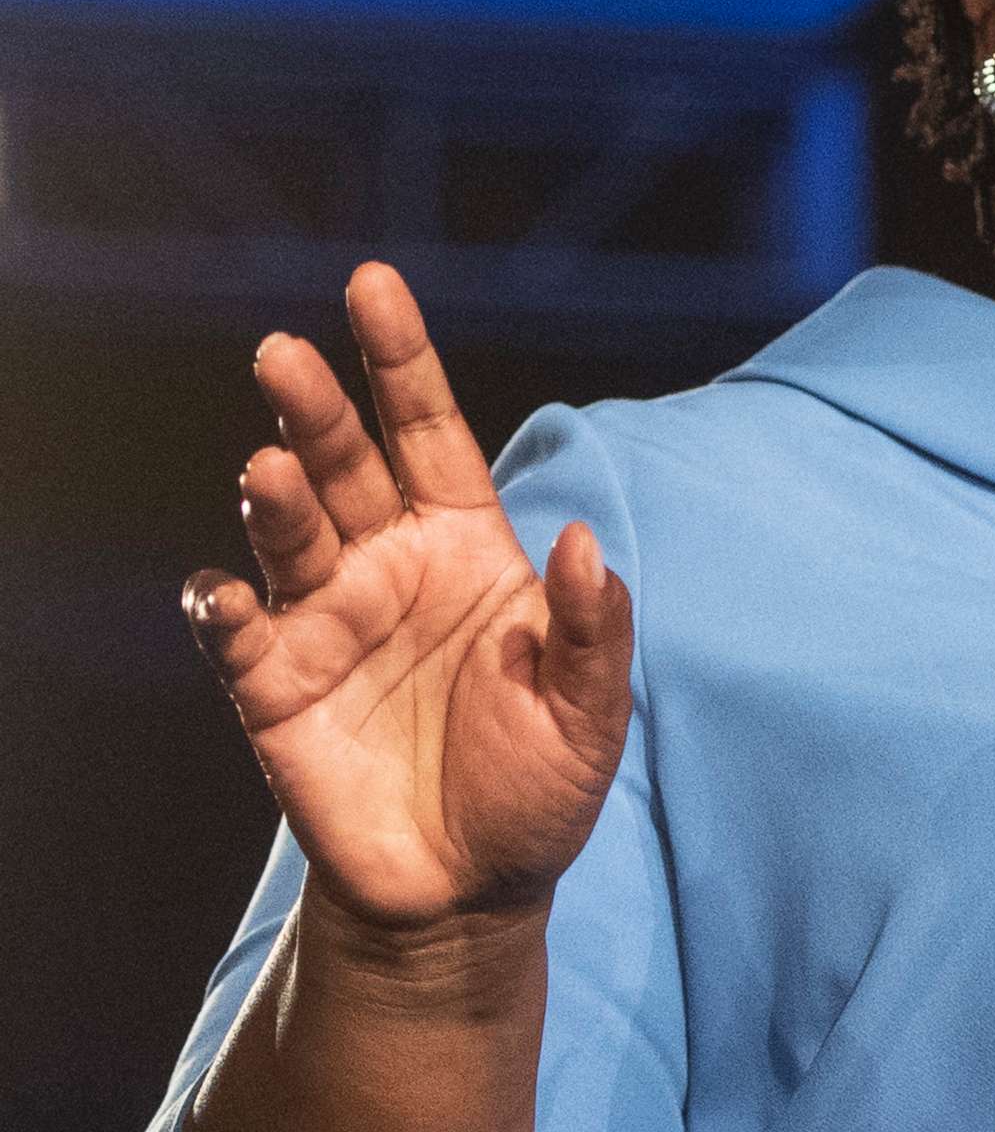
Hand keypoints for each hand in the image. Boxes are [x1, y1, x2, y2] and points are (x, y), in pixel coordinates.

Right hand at [183, 263, 633, 932]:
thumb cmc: (536, 788)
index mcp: (467, 547)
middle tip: (285, 355)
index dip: (400, 359)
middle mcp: (388, 565)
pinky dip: (223, 607)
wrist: (468, 892)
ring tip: (272, 468)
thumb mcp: (590, 712)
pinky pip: (236, 634)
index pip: (427, 431)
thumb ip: (592, 627)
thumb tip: (580, 542)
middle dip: (315, 407)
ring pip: (287, 533)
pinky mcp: (274, 690)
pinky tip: (226, 593)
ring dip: (275, 496)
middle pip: (344, 463)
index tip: (370, 282)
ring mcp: (325, 622)